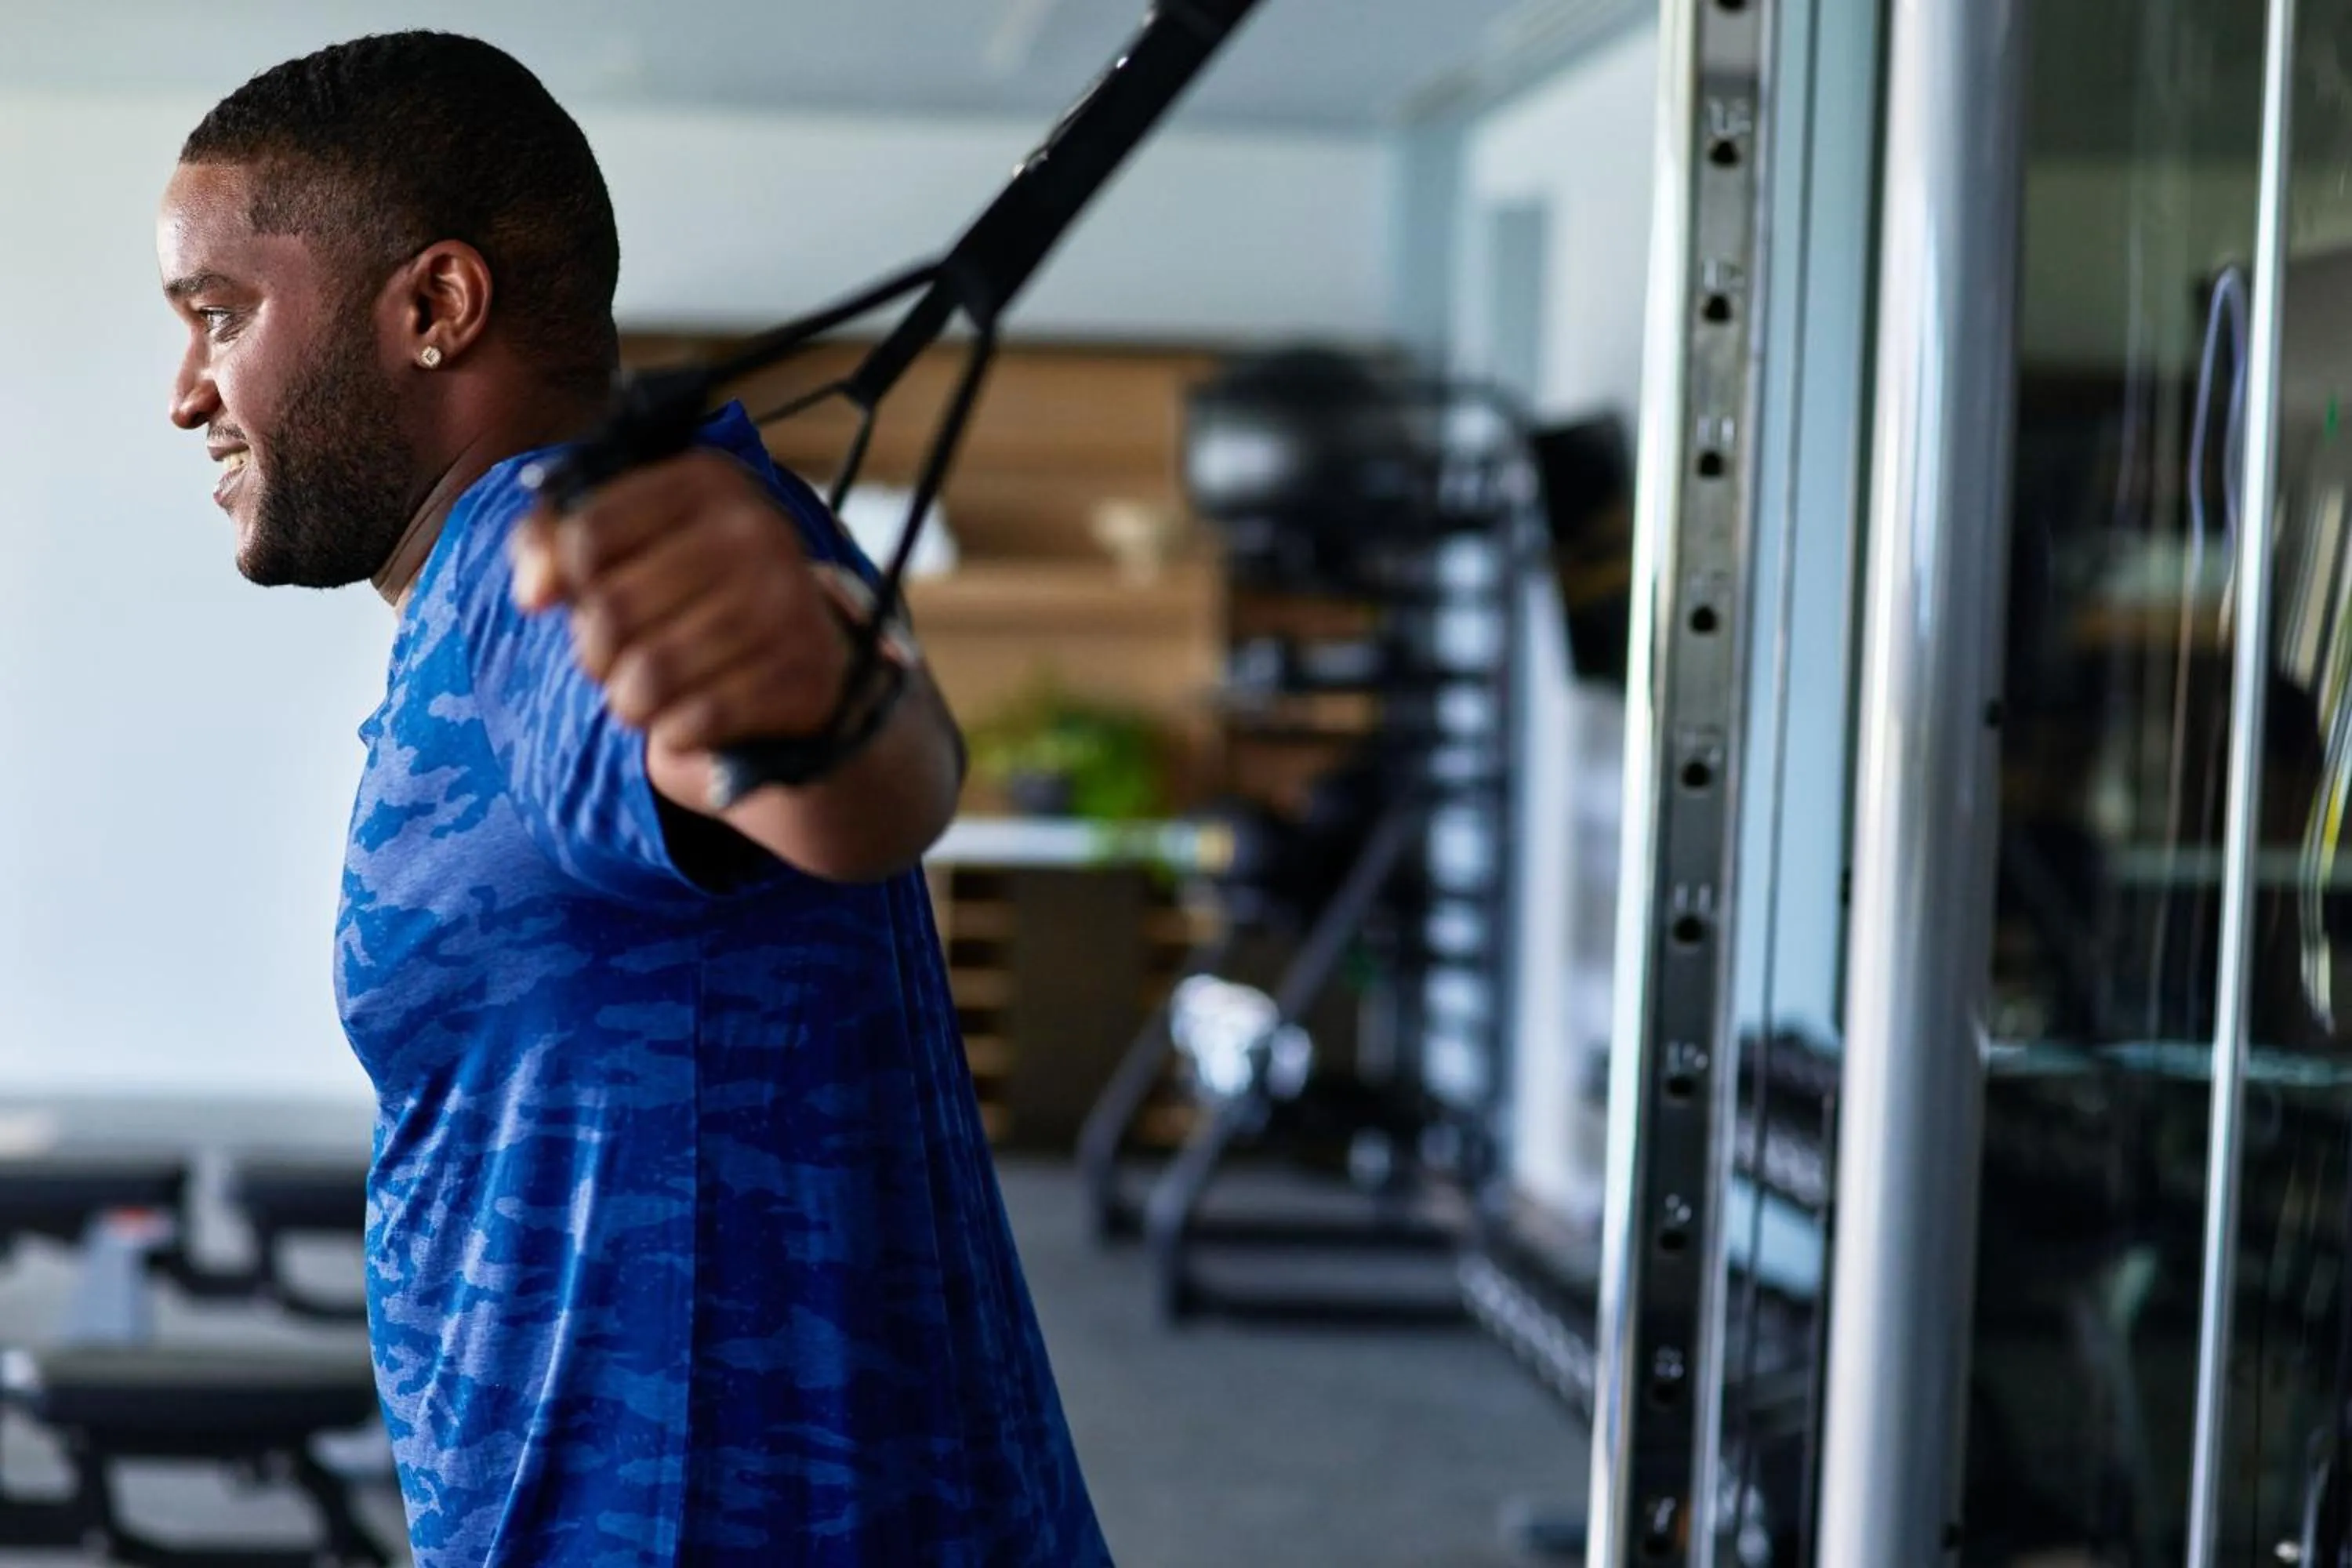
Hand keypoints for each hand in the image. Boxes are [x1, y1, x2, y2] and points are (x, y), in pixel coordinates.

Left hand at [510, 450, 852, 767]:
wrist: (801, 664)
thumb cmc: (693, 600)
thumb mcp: (630, 548)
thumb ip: (556, 543)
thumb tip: (534, 592)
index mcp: (710, 482)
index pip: (587, 535)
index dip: (565, 582)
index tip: (582, 598)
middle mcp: (759, 530)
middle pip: (611, 609)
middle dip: (596, 653)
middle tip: (618, 660)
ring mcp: (790, 602)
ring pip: (650, 675)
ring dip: (630, 702)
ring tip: (647, 696)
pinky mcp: (806, 673)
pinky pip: (697, 720)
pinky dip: (676, 734)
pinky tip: (691, 721)